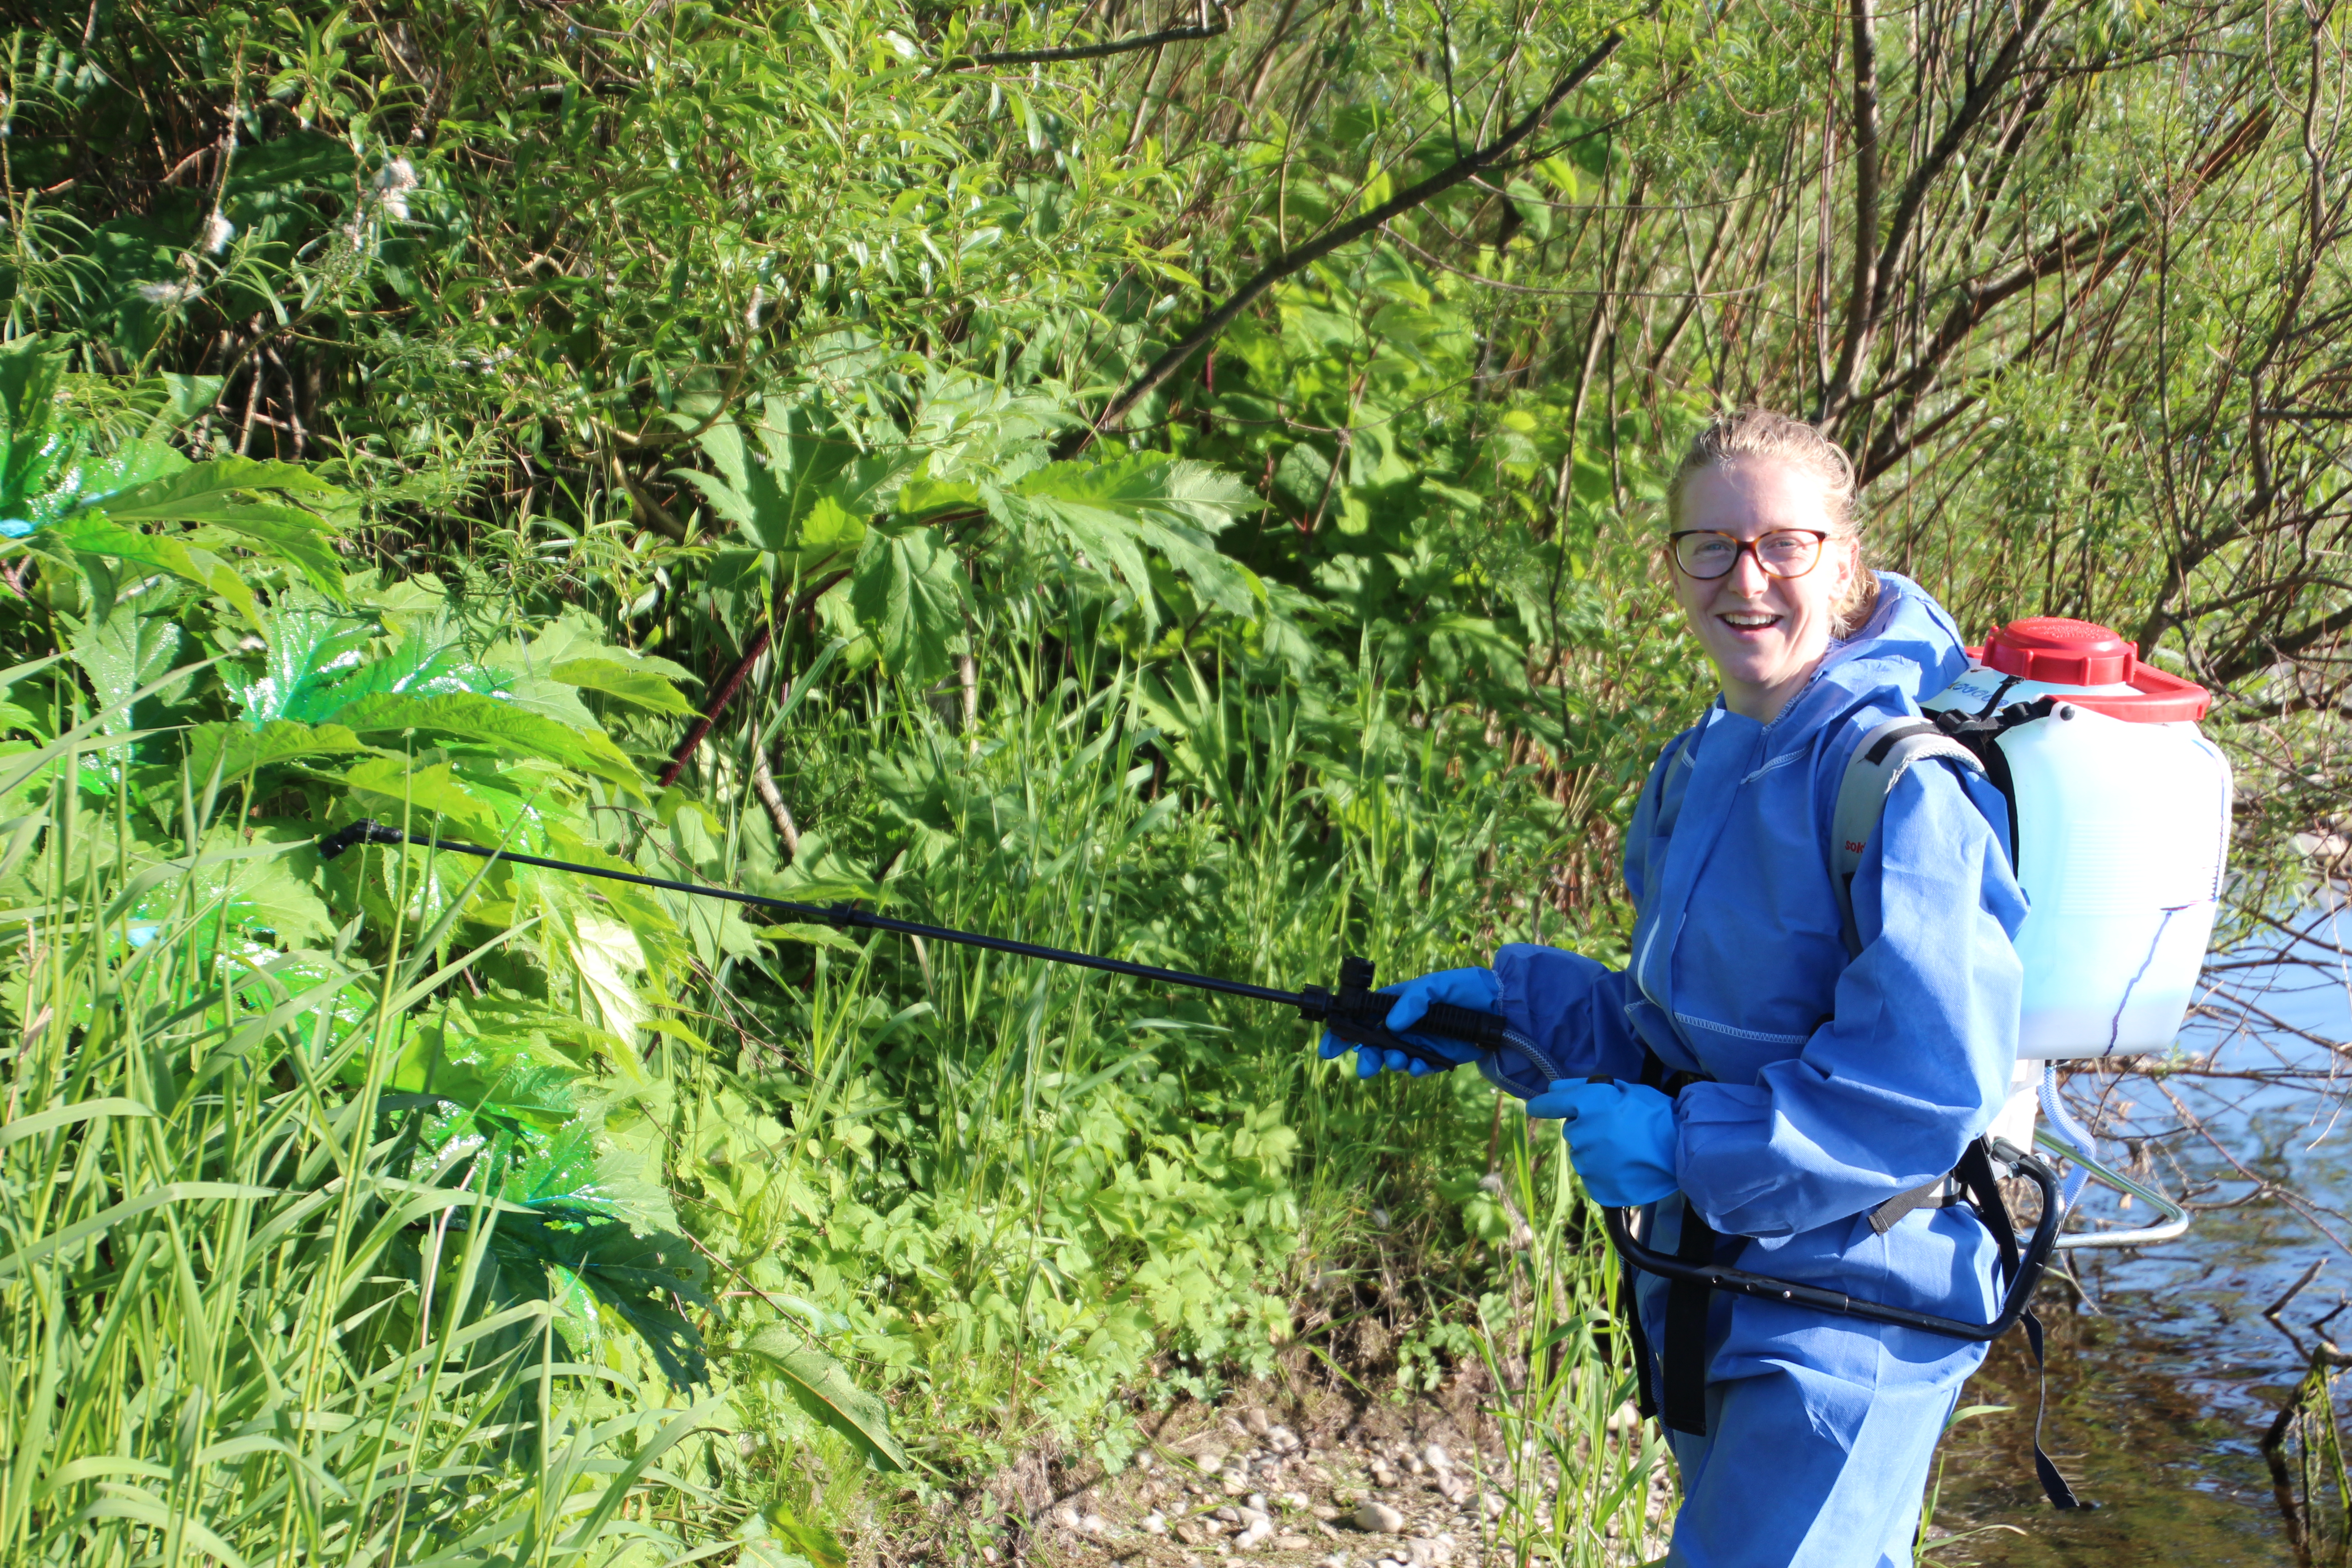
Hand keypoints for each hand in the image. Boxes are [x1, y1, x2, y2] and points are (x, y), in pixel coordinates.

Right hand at [1317, 966, 1500, 1078]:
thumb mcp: (1438, 985)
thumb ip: (1413, 1000)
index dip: (1343, 1032)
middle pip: (1374, 1043)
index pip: (1362, 1015)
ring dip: (1391, 1062)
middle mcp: (1404, 1024)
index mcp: (1397, 1002)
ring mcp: (1420, 1042)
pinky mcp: (1438, 1057)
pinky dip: (1416, 1069)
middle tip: (1366, 1067)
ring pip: (1394, 1058)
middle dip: (1366, 1056)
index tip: (1329, 1048)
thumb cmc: (1469, 988)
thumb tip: (1392, 1024)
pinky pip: (1419, 1068)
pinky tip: (1421, 1066)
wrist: (1504, 1009)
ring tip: (1399, 1061)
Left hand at [1524, 1079, 1678, 1206]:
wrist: (1683, 1150)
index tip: (1536, 1107)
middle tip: (1615, 1129)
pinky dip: (1604, 1172)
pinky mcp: (1597, 1186)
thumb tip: (1552, 1087)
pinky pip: (1592, 1176)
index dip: (1543, 1105)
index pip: (1553, 1103)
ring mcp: (1589, 1163)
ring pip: (1582, 1154)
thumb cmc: (1656, 1115)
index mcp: (1589, 1104)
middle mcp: (1583, 1133)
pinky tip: (1624, 1166)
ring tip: (1624, 1150)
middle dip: (1587, 1127)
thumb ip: (1584, 1087)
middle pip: (1572, 1130)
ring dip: (1596, 1151)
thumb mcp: (1624, 1090)